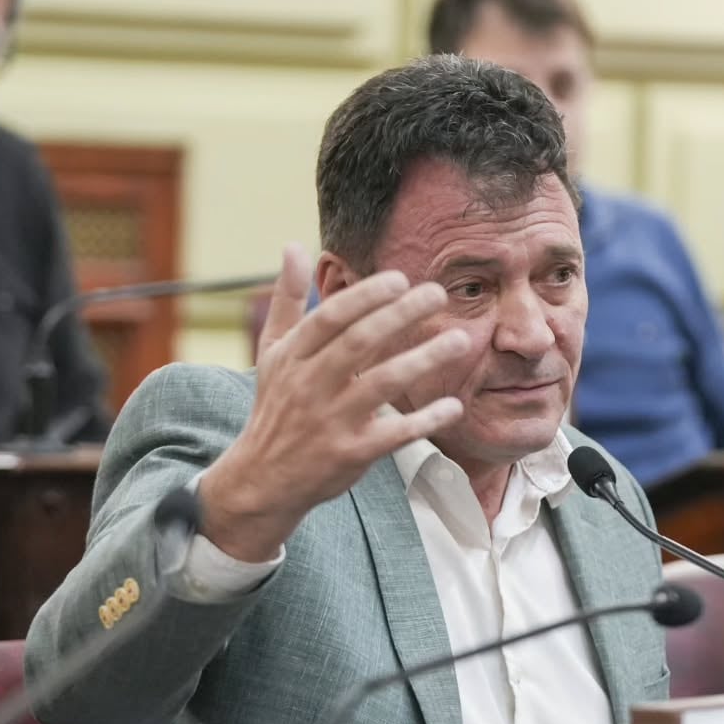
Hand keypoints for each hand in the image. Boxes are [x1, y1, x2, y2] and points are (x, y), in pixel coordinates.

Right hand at [200, 244, 467, 560]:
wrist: (264, 478)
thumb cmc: (278, 405)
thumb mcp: (272, 352)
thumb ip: (287, 300)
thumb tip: (292, 245)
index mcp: (294, 356)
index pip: (330, 318)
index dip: (365, 296)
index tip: (400, 279)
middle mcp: (310, 385)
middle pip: (360, 342)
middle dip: (400, 315)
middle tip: (437, 294)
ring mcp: (331, 421)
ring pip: (382, 384)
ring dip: (423, 360)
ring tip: (460, 339)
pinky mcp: (350, 454)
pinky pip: (394, 434)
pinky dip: (424, 419)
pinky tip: (453, 405)